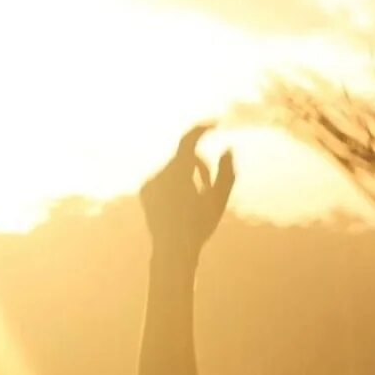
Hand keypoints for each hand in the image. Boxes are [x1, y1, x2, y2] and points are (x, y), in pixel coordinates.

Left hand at [140, 123, 235, 253]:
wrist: (172, 251)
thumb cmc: (200, 227)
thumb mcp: (219, 200)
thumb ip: (227, 172)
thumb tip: (228, 148)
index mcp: (177, 174)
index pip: (189, 140)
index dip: (203, 129)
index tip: (216, 123)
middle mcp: (159, 174)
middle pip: (185, 156)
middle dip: (201, 166)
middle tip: (212, 186)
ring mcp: (150, 182)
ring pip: (175, 166)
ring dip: (190, 176)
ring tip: (198, 198)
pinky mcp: (145, 190)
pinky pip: (165, 177)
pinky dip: (177, 183)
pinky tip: (182, 205)